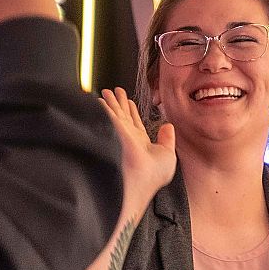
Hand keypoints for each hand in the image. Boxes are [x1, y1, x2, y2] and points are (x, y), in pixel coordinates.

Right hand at [100, 88, 175, 210]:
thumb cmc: (154, 174)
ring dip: (111, 101)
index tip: (130, 102)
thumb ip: (168, 139)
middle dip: (119, 102)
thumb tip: (168, 126)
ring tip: (107, 90)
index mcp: (141, 143)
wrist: (142, 178)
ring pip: (114, 112)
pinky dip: (103, 106)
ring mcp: (120, 134)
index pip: (135, 123)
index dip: (132, 111)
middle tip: (116, 91)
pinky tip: (100, 99)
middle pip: (123, 115)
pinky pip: (108, 114)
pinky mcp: (114, 130)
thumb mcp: (168, 153)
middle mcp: (128, 137)